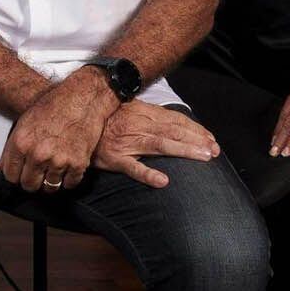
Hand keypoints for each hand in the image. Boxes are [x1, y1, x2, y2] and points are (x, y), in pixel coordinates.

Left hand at [0, 70, 119, 192]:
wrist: (82, 98)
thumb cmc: (54, 105)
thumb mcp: (25, 122)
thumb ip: (11, 148)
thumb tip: (0, 167)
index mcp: (21, 143)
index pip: (10, 175)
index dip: (15, 175)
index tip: (20, 173)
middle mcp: (38, 154)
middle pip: (29, 184)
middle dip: (31, 181)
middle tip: (36, 173)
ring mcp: (59, 161)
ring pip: (49, 187)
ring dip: (50, 182)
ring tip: (52, 169)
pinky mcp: (78, 164)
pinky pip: (70, 184)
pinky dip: (68, 180)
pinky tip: (66, 169)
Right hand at [91, 101, 218, 188]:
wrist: (74, 124)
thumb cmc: (103, 118)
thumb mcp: (126, 108)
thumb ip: (147, 114)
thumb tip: (172, 121)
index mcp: (141, 112)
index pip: (174, 120)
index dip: (195, 129)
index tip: (211, 139)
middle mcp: (136, 125)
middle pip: (172, 131)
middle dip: (196, 140)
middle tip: (215, 151)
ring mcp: (125, 142)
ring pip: (160, 146)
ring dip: (184, 151)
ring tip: (203, 158)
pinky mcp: (114, 159)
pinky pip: (132, 168)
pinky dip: (147, 174)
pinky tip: (163, 181)